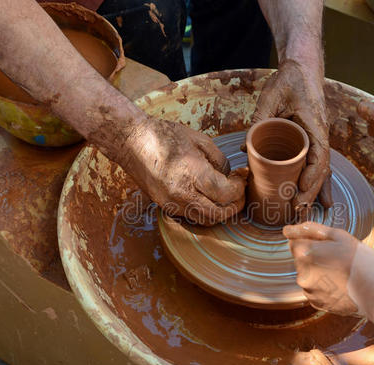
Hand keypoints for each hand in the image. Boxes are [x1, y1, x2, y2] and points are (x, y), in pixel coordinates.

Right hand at [120, 118, 247, 225]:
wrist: (131, 142)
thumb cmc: (165, 135)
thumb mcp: (199, 140)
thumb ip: (219, 160)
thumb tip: (231, 175)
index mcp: (192, 173)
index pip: (225, 194)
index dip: (239, 189)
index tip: (242, 177)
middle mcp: (181, 193)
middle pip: (219, 214)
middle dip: (235, 205)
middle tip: (240, 192)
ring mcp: (171, 203)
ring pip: (205, 220)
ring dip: (221, 212)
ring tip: (227, 196)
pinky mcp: (165, 206)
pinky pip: (192, 216)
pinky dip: (205, 211)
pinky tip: (209, 197)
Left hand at [254, 60, 331, 217]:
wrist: (302, 68)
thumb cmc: (289, 80)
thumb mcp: (271, 97)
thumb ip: (260, 120)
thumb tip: (244, 148)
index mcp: (315, 126)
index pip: (319, 157)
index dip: (312, 178)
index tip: (301, 193)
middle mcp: (320, 136)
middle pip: (321, 171)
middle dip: (311, 193)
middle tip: (300, 213)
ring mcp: (317, 139)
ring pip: (319, 171)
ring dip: (314, 193)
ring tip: (307, 214)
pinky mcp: (310, 141)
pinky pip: (314, 165)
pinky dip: (313, 183)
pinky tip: (310, 199)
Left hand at [283, 222, 362, 316]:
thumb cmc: (360, 260)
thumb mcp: (339, 236)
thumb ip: (311, 230)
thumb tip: (288, 230)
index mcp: (304, 253)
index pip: (294, 242)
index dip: (310, 241)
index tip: (326, 245)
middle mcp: (301, 273)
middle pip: (301, 259)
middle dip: (314, 257)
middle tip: (339, 259)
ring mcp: (308, 290)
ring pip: (308, 275)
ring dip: (319, 272)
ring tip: (342, 273)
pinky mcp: (316, 303)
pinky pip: (315, 289)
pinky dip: (324, 286)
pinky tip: (340, 284)